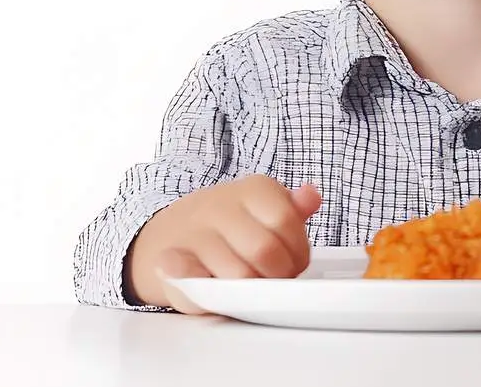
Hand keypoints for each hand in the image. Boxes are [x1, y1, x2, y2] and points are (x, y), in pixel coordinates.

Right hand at [124, 174, 322, 312]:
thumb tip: (311, 197)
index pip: (287, 222)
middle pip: (265, 250)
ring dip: (248, 290)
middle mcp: (221, 205)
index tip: (293, 263)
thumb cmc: (229, 225)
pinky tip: (212, 286)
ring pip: (237, 274)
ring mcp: (193, 233)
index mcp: (254, 190)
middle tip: (272, 280)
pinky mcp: (169, 261)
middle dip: (276, 275)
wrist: (171, 233)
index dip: (296, 253)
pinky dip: (206, 290)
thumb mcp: (264, 209)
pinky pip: (195, 281)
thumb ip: (292, 209)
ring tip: (248, 287)